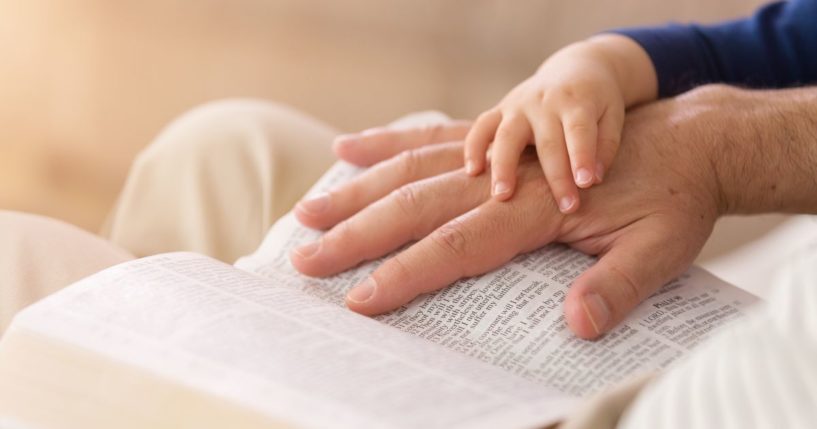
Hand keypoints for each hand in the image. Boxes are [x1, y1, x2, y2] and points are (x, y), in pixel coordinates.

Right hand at [292, 84, 816, 338]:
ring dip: (356, 190)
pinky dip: (386, 143)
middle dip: (357, 234)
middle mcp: (507, 177)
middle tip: (305, 258)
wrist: (691, 139)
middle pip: (416, 205)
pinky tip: (347, 146)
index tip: (359, 298)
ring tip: (307, 208)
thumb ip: (620, 285)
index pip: (458, 246)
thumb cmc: (675, 199)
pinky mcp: (497, 140)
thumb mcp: (665, 249)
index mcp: (539, 210)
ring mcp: (497, 152)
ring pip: (410, 169)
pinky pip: (430, 139)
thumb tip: (578, 325)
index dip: (406, 273)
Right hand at [465, 34, 655, 211]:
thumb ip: (605, 146)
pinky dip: (473, 148)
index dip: (582, 156)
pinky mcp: (499, 110)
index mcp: (577, 101)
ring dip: (504, 166)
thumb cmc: (597, 103)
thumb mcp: (612, 115)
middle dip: (556, 177)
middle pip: (547, 141)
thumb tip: (592, 179)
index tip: (585, 184)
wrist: (575, 68)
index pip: (580, 130)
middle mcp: (545, 102)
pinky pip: (481, 127)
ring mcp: (518, 105)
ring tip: (502, 196)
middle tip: (566, 208)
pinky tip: (472, 173)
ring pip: (506, 135)